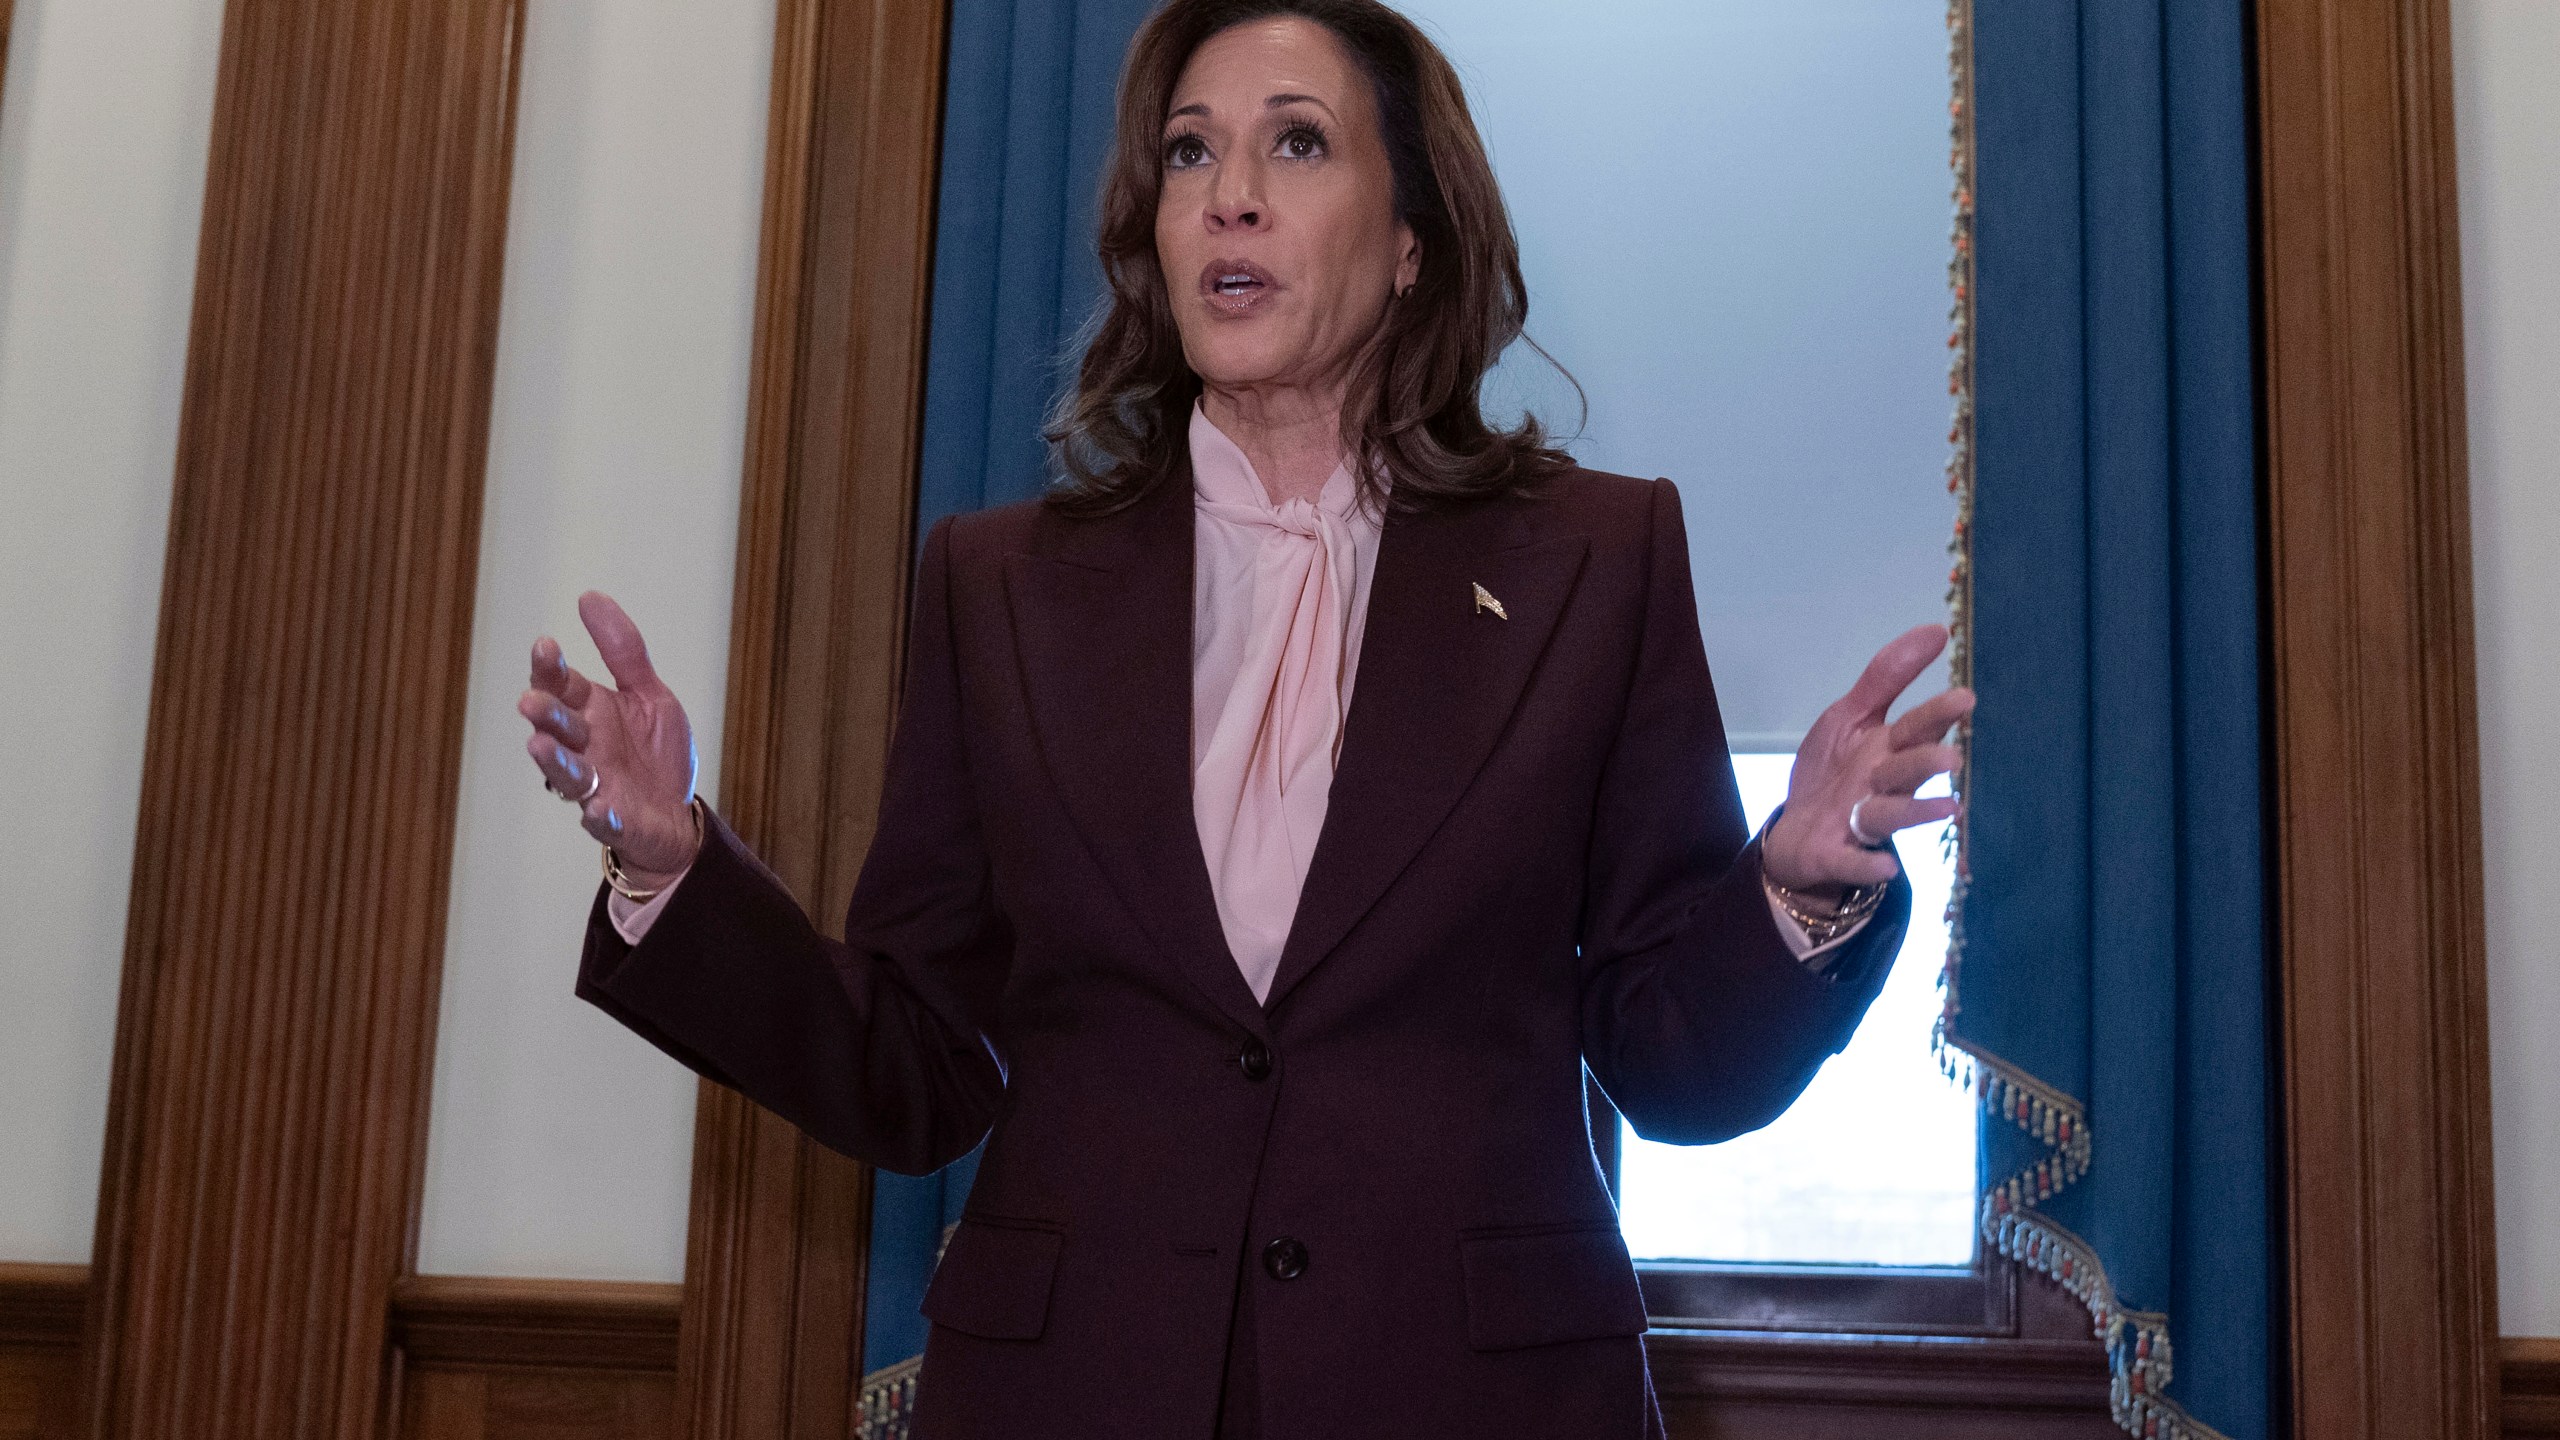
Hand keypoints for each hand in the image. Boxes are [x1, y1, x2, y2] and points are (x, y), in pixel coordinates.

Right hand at [520, 592, 700, 882]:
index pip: (562, 686)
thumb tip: (589, 596)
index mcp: (591, 713)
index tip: (545, 646)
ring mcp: (596, 787)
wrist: (677, 814)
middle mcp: (585, 748)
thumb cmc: (654, 753)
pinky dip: (601, 816)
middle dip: (545, 714)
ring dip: (554, 760)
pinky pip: (603, 821)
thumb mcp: (650, 695)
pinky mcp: (616, 821)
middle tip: (531, 701)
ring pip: (568, 774)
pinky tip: (601, 807)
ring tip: (539, 744)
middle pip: (558, 728)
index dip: (550, 669)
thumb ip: (623, 651)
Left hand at [1762, 623, 1974, 894]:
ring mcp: (1862, 822)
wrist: (1798, 834)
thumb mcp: (1850, 716)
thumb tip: (1937, 631)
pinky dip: (1867, 864)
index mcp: (1888, 750)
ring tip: (1949, 809)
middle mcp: (1883, 786)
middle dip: (1926, 762)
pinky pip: (1855, 861)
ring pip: (1890, 814)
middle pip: (1907, 771)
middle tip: (1951, 758)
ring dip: (1914, 811)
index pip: (1917, 728)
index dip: (1938, 715)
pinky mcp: (1839, 855)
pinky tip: (1885, 867)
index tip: (1966, 698)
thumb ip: (1888, 675)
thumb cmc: (1835, 772)